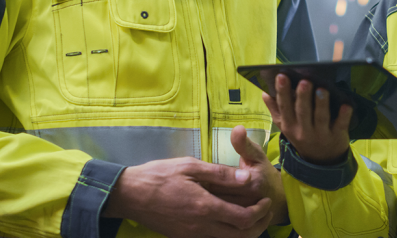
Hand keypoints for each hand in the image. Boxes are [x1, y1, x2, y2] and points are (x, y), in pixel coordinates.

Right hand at [102, 156, 272, 237]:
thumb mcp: (191, 166)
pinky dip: (227, 233)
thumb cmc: (159, 176)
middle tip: (265, 211)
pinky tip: (228, 219)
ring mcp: (192, 235)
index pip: (244, 219)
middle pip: (240, 236)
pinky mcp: (183, 237)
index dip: (260, 212)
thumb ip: (221, 174)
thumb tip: (247, 178)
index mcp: (206, 208)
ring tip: (251, 215)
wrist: (129, 195)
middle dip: (258, 226)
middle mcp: (201, 227)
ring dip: (244, 232)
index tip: (266, 200)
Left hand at [203, 126, 288, 224]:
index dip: (206, 176)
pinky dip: (207, 215)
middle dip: (200, 190)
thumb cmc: (263, 173)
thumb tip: (237, 128)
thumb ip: (244, 144)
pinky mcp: (237, 226)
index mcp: (251, 184)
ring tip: (196, 195)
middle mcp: (247, 203)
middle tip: (192, 184)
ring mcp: (242, 218)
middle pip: (214, 197)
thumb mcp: (256, 155)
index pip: (220, 180)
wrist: (276, 198)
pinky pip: (216, 222)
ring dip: (202, 203)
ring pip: (214, 212)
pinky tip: (203, 207)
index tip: (198, 173)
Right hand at [261, 73, 352, 164]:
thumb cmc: (303, 136)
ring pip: (321, 118)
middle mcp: (304, 131)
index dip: (283, 92)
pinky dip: (344, 116)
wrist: (321, 162)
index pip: (285, 107)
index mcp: (290, 125)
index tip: (282, 76)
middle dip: (303, 96)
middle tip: (304, 81)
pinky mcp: (337, 136)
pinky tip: (346, 105)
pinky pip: (340, 125)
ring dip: (321, 103)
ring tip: (322, 89)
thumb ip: (276, 109)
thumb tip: (264, 93)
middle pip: (303, 112)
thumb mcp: (287, 126)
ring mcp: (321, 134)